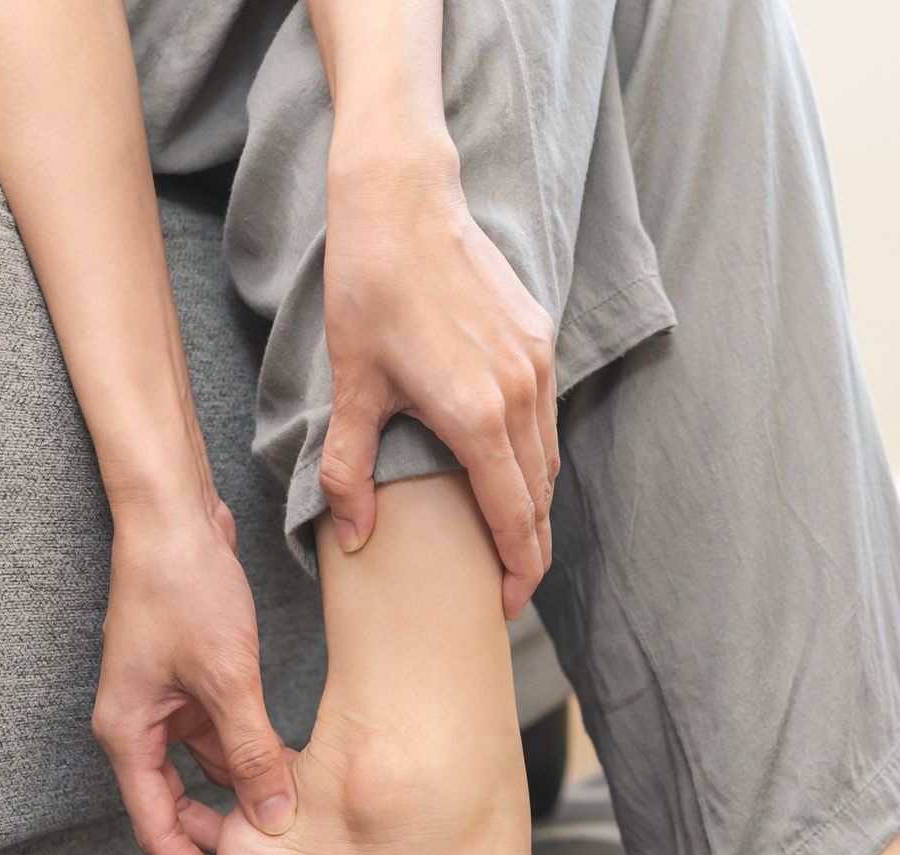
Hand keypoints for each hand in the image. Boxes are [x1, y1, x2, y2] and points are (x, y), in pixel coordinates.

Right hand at [89, 494, 295, 854]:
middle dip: (221, 840)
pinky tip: (289, 767)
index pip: (156, 831)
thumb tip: (272, 815)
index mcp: (128, 735)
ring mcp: (163, 704)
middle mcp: (139, 727)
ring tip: (295, 821)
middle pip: (177, 808)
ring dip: (242, 794)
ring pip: (203, 771)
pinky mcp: (188, 681)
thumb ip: (251, 750)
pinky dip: (248, 753)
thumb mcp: (227, 677)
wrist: (172, 516)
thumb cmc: (184, 586)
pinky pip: (216, 735)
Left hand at [321, 136, 558, 618]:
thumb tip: (352, 539)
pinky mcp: (542, 339)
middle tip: (506, 586)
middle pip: (540, 498)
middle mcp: (521, 394)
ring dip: (533, 504)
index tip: (505, 607)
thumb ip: (350, 469)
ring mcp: (539, 363)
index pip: (514, 519)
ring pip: (549, 459)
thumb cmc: (370, 288)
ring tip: (508, 538)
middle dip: (528, 549)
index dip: (516, 571)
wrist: (405, 201)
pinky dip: (534, 455)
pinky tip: (508, 469)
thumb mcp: (351, 384)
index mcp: (477, 416)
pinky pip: (547, 418)